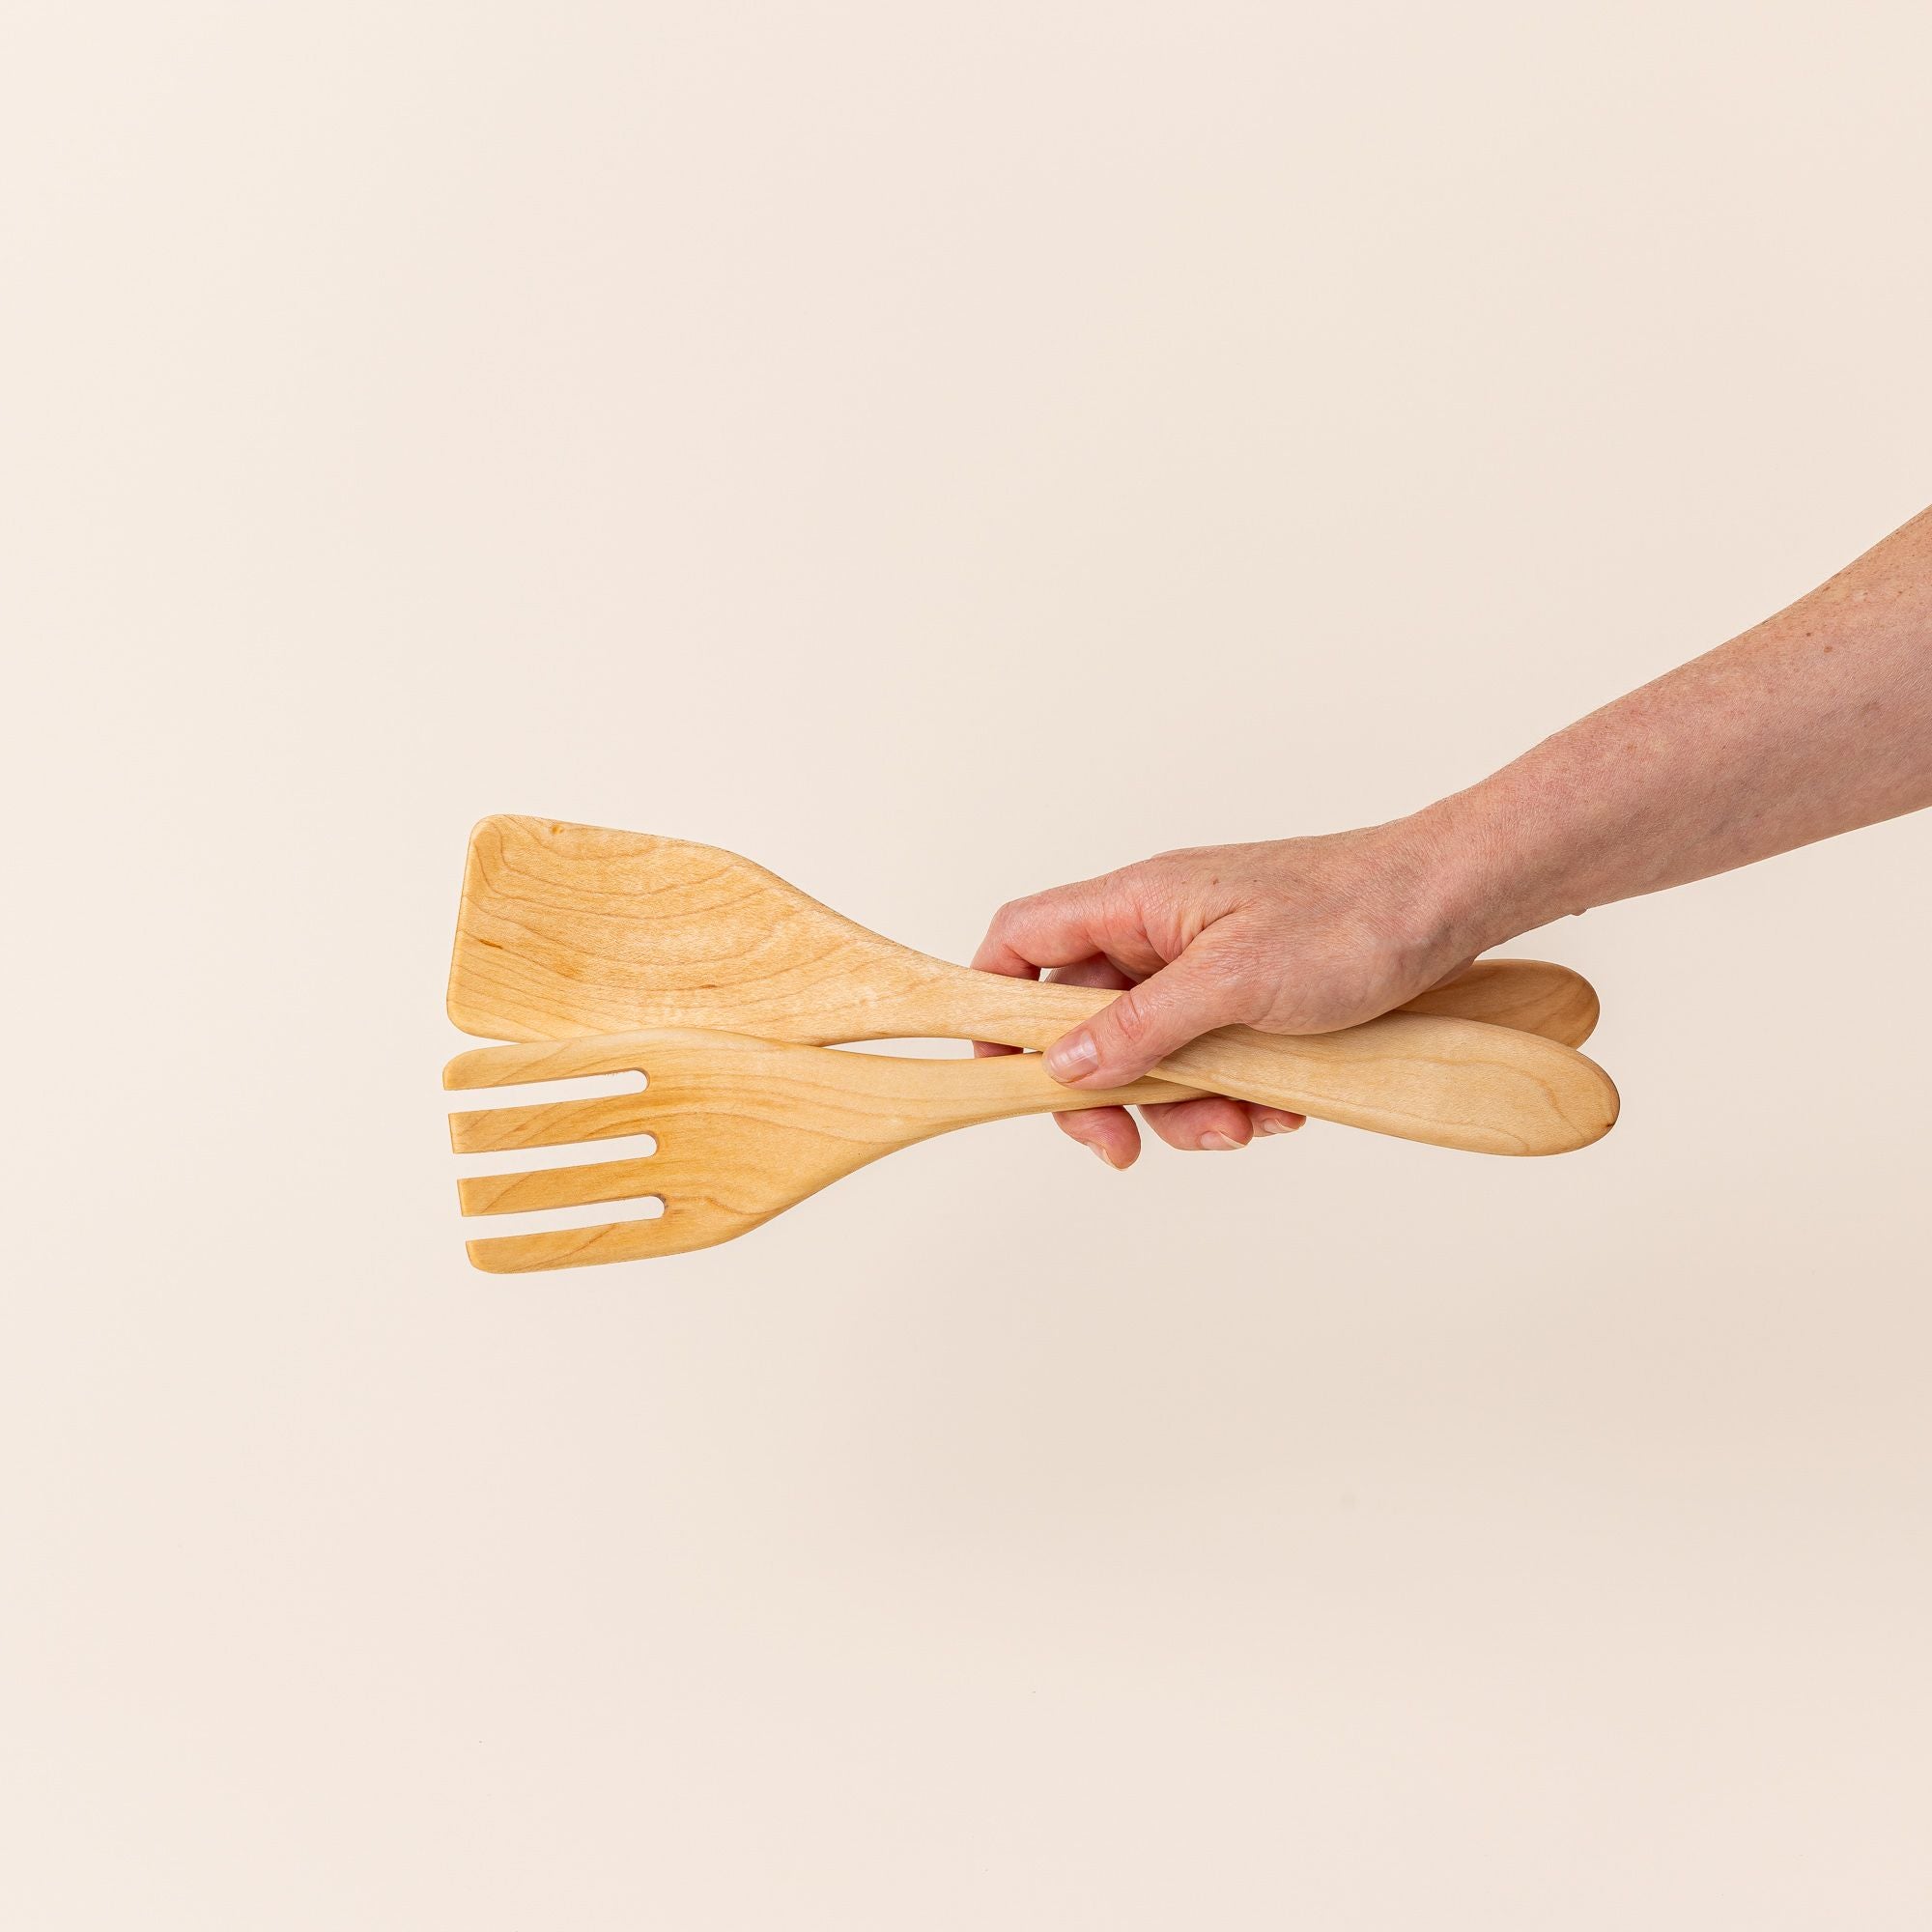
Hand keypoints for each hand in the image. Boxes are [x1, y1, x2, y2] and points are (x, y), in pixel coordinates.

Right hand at [971, 819, 1478, 1167]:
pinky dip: (1236, 1097)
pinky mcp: (1251, 1000)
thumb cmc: (1353, 915)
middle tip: (1122, 1148)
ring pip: (1151, 1054)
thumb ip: (1138, 1026)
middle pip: (1082, 1019)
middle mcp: (1160, 932)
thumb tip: (1060, 1065)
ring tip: (1243, 1126)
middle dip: (1103, 1091)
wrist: (1457, 902)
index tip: (1003, 1078)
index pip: (1024, 941)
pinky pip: (1211, 1061)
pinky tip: (1285, 1109)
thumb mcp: (1232, 981)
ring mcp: (1205, 967)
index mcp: (1138, 903)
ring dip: (1184, 1106)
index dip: (995, 1005)